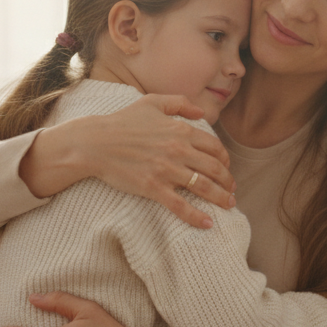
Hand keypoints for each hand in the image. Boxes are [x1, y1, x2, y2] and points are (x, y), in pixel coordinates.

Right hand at [20, 94, 235, 228]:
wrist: (95, 142)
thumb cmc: (123, 122)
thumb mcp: (152, 102)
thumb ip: (180, 103)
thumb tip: (201, 112)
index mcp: (181, 130)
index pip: (215, 147)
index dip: (225, 160)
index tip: (226, 169)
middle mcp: (178, 150)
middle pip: (214, 168)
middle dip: (228, 181)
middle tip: (232, 190)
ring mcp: (167, 170)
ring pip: (204, 187)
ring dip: (221, 198)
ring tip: (229, 205)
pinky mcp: (153, 187)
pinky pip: (180, 205)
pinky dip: (197, 216)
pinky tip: (208, 223)